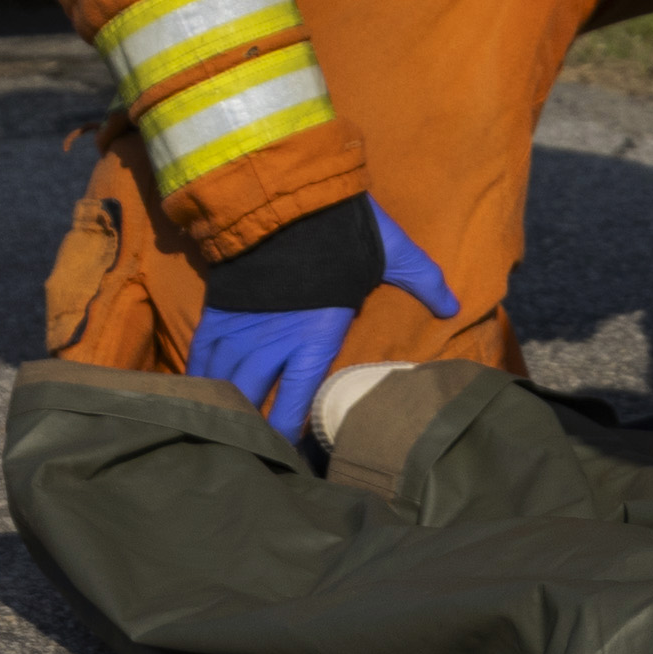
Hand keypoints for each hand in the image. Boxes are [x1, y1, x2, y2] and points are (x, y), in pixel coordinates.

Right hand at [183, 201, 458, 439]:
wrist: (286, 196)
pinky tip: (199, 400)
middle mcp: (270, 345)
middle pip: (254, 406)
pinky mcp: (216, 314)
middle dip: (255, 433)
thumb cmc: (341, 230)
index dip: (293, 437)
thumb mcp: (392, 253)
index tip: (297, 457)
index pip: (296, 406)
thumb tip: (453, 306)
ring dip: (228, 412)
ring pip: (223, 387)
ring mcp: (239, 331)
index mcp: (313, 340)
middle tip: (259, 456)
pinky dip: (200, 382)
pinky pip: (200, 360)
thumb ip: (422, 281)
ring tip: (229, 436)